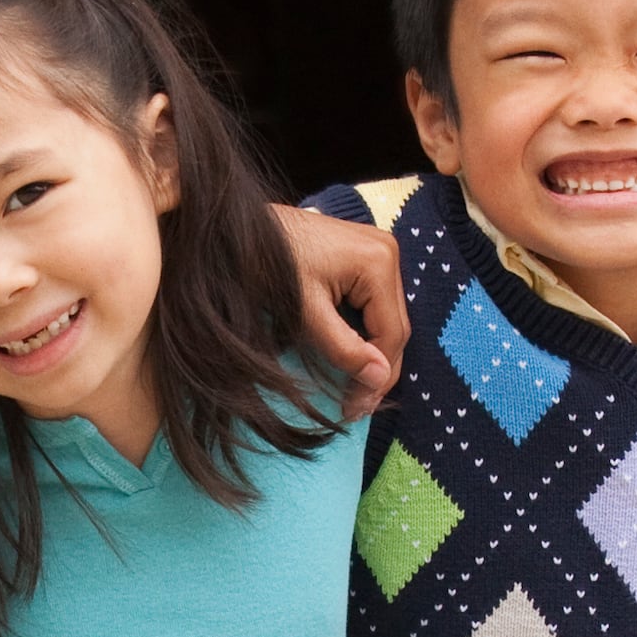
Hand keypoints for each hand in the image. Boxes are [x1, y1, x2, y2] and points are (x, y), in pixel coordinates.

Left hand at [267, 204, 405, 418]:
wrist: (242, 227)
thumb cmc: (269, 262)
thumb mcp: (304, 312)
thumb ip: (342, 347)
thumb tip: (378, 380)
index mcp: (378, 262)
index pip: (392, 333)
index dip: (377, 377)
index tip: (355, 409)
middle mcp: (388, 252)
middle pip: (395, 326)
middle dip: (376, 369)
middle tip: (356, 407)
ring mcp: (379, 251)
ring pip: (386, 318)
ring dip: (371, 353)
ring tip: (353, 390)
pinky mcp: (366, 256)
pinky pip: (374, 304)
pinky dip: (363, 332)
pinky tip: (349, 356)